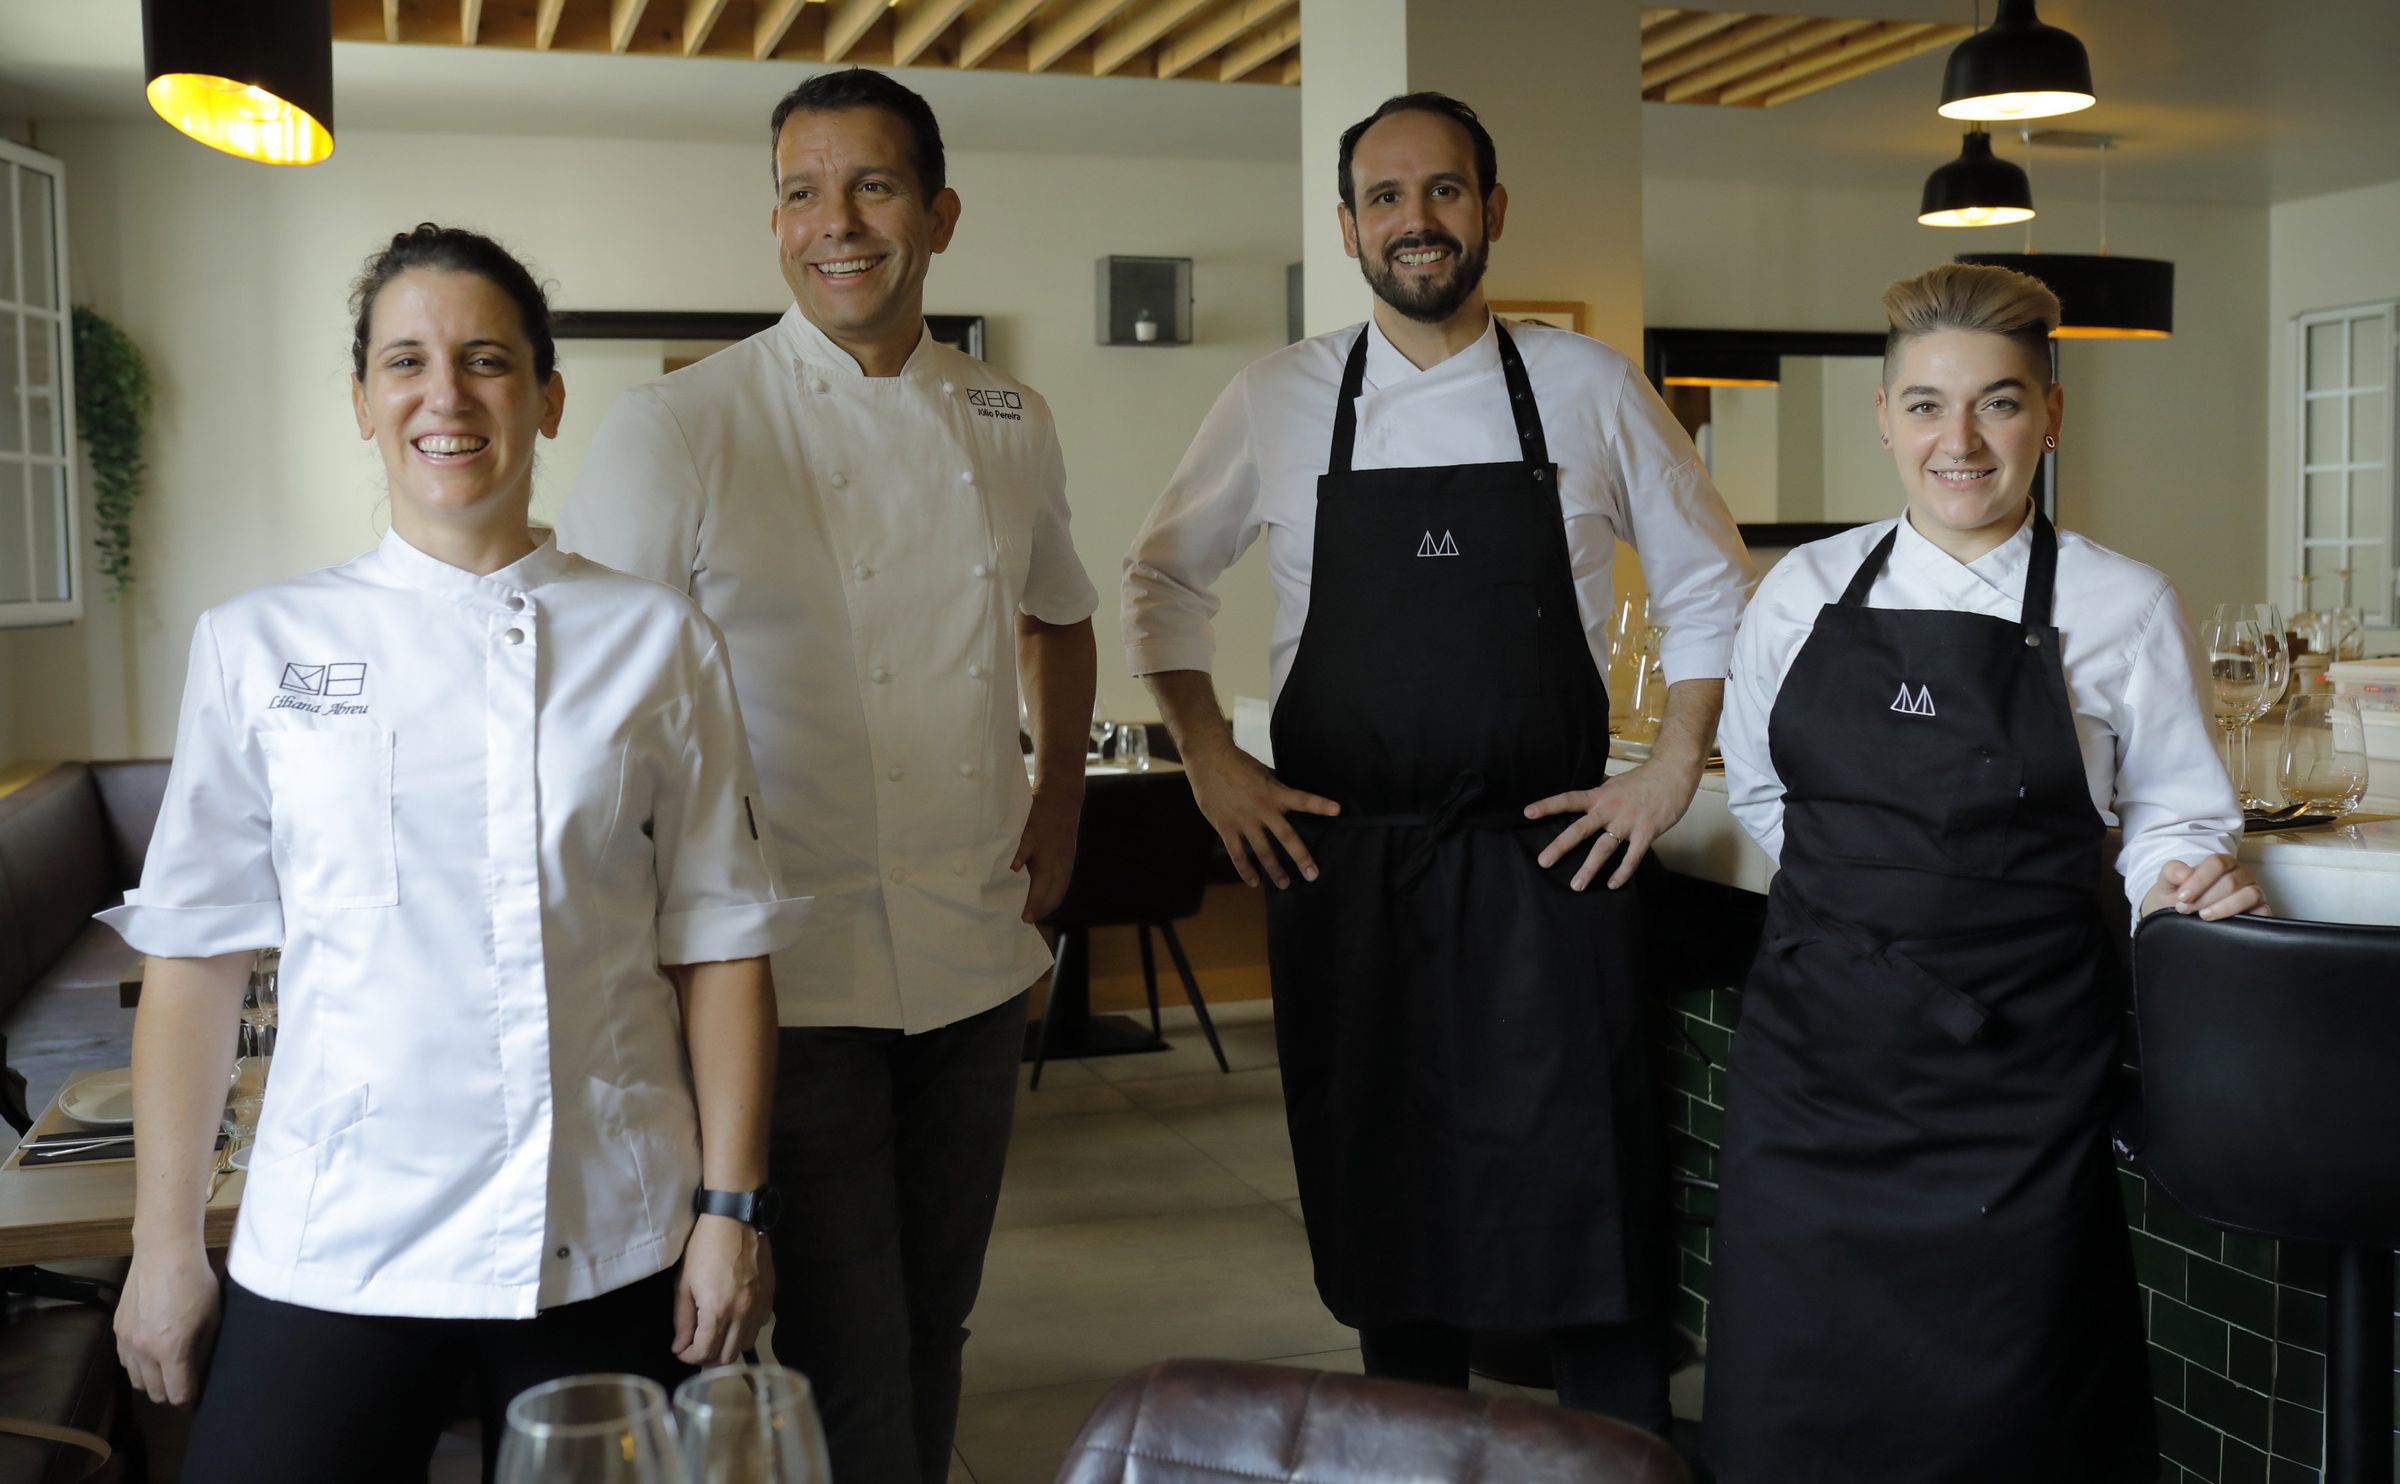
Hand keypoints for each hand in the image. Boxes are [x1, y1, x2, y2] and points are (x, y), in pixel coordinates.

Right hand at [116, 1244, 220, 1405]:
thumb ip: (205, 1351)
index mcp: (171, 1350)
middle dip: (171, 1394)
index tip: (198, 1398)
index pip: (177, 1394)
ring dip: (153, 1382)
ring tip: (168, 1371)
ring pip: (137, 1381)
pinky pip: (125, 1362)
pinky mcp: (117, 1330)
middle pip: (154, 1393)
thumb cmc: (196, 1282)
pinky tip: (151, 1354)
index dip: (190, 1401)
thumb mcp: (212, 1318)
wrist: (164, 1253)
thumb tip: (203, 1375)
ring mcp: (126, 1341)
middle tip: (185, 1385)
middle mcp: (144, 1351)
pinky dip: (138, 1366)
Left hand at [675, 1215, 773, 1365]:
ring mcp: (760, 1306)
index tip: (681, 1351)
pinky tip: (735, 1318)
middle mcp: (742, 1314)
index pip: (705, 1353)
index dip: (689, 1358)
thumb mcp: (684, 1283)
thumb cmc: (704, 1248)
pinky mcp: (770, 1296)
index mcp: (717, 1311)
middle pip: (728, 1356)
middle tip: (696, 1347)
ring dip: (728, 1346)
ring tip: (715, 1335)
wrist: (736, 1219)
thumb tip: (679, 1347)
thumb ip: (682, 1320)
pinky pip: (759, 1326)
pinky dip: (745, 1330)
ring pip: (746, 1344)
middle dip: (708, 1358)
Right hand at [1011, 783, 1084, 923]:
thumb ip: (1049, 867)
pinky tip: (1011, 870)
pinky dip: (1020, 859)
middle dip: (1040, 908)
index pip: (1058, 892)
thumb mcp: (1059, 849)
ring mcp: (1046, 847)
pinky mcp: (1034, 832)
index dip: (1047, 907)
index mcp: (1064, 864)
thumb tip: (1031, 887)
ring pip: (1043, 877)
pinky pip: (1027, 848)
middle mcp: (1057, 860)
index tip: (1034, 919)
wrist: (1062, 795)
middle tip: (1025, 921)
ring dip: (1033, 896)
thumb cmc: (1056, 825)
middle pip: (1051, 890)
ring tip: (1022, 911)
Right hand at [1182, 736, 1340, 888]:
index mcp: (1274, 792)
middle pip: (1286, 837)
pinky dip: (1245, 869)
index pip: (1302, 799)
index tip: (1337, 810)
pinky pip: (1237, 853)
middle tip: (1312, 875)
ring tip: (1285, 884)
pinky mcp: (1226, 827)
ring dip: (1274, 869)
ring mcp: (1244, 820)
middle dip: (1301, 857)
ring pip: (1262, 851)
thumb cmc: (1238, 763)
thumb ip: (1276, 789)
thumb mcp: (1263, 772)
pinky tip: (1254, 881)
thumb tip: (1291, 800)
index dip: (1320, 804)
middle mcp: (1262, 808)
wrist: (1208, 758)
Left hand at [1523, 759, 1705, 890]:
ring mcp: (1628, 821)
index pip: (1569, 800)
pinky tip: (1612, 884)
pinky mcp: (1647, 831)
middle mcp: (1610, 809)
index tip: (1527, 813)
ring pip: (1603, 848)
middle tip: (1543, 861)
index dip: (1547, 805)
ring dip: (1589, 868)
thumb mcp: (1616, 783)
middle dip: (1560, 846)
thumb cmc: (1644, 779)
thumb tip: (1585, 798)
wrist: (1673, 772)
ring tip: (1576, 885)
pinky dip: (1622, 872)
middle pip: (1579, 829)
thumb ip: (1600, 794)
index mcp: (1600, 796)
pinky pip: (1632, 856)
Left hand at [2142, 855, 2268, 921]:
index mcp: (2221, 863)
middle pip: (2230, 882)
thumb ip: (2171, 872)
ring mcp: (2253, 893)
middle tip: (2185, 910)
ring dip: (2224, 907)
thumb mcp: (2168, 884)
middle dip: (2205, 898)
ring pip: (2249, 894)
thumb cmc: (2179, 898)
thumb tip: (2184, 874)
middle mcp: (2241, 875)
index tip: (2182, 897)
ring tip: (2204, 916)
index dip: (2199, 880)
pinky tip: (2225, 925)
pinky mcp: (2261, 912)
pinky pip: (2263, 912)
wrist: (2182, 919)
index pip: (2217, 864)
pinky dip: (2246, 918)